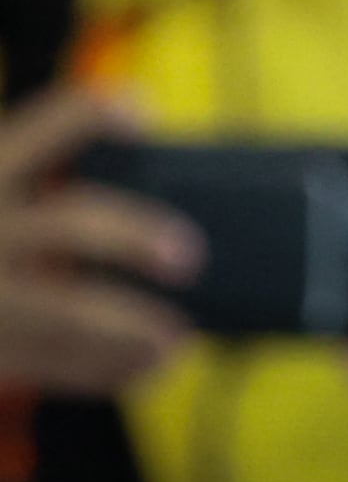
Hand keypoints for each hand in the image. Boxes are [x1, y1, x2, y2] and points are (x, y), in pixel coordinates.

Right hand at [0, 89, 200, 394]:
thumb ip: (24, 198)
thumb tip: (142, 231)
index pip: (43, 126)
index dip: (90, 115)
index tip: (140, 111)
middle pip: (73, 222)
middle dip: (137, 238)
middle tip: (189, 256)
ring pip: (68, 310)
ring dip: (133, 327)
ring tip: (176, 340)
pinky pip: (48, 363)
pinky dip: (101, 370)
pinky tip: (141, 368)